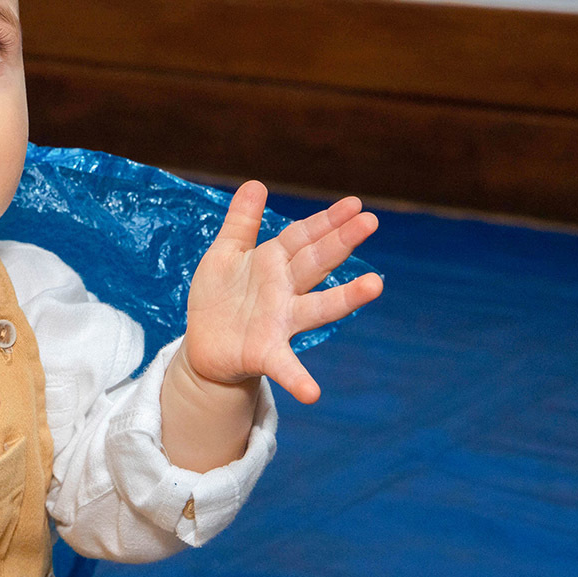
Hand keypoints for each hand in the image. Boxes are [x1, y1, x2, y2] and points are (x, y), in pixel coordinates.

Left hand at [183, 181, 382, 403]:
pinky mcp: (265, 353)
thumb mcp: (224, 253)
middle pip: (315, 262)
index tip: (355, 204)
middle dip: (340, 242)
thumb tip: (256, 183)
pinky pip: (285, 366)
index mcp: (272, 263)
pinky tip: (313, 393)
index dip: (326, 220)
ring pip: (316, 307)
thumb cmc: (219, 297)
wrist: (203, 345)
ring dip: (345, 298)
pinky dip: (299, 379)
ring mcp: (279, 322)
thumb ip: (241, 221)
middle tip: (369, 222)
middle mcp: (283, 290)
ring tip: (374, 286)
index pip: (302, 236)